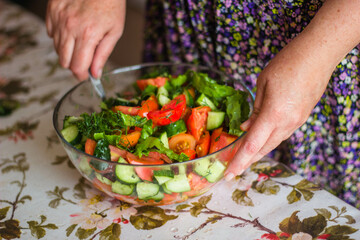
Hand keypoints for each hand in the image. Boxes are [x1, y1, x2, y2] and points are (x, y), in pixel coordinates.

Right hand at [46, 0, 125, 79]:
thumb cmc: (111, 3)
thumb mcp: (115, 31)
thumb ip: (103, 54)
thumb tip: (96, 73)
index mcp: (87, 35)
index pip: (77, 67)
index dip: (82, 76)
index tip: (86, 76)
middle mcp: (70, 28)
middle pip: (64, 61)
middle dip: (75, 66)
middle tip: (85, 61)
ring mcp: (58, 19)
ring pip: (57, 49)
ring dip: (68, 52)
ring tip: (81, 43)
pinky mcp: (52, 11)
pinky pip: (51, 33)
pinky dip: (60, 37)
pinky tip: (72, 31)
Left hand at [224, 42, 331, 179]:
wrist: (318, 55)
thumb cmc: (287, 64)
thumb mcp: (262, 84)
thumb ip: (255, 110)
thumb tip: (246, 128)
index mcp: (274, 115)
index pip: (252, 146)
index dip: (239, 162)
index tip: (229, 175)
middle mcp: (287, 123)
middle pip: (263, 149)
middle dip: (246, 162)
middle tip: (232, 169)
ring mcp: (296, 122)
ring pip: (273, 143)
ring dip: (257, 152)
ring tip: (243, 158)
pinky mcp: (301, 118)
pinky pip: (281, 134)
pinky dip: (268, 141)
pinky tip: (259, 140)